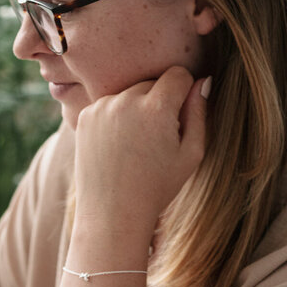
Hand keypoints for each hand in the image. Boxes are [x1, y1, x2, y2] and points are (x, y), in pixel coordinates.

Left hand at [73, 66, 208, 241]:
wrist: (112, 213)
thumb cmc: (157, 187)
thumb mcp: (191, 154)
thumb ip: (198, 113)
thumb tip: (201, 80)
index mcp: (156, 109)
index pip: (177, 73)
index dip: (184, 90)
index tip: (181, 112)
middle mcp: (126, 101)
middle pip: (152, 82)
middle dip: (159, 101)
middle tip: (158, 137)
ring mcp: (101, 107)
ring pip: (129, 93)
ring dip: (136, 108)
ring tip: (136, 144)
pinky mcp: (85, 115)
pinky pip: (109, 104)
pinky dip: (116, 117)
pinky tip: (118, 146)